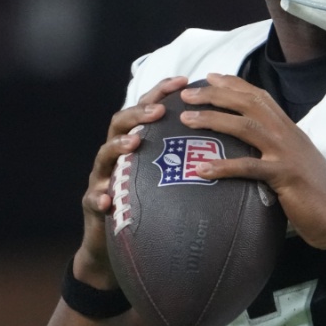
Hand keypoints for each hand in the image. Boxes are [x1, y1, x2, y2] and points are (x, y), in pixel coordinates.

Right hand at [75, 75, 189, 287]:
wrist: (116, 245)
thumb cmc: (151, 205)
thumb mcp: (170, 176)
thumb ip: (188, 156)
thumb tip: (232, 140)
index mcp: (137, 142)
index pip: (147, 108)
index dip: (163, 91)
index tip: (185, 80)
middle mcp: (116, 155)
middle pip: (120, 122)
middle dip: (138, 112)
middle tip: (159, 110)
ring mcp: (101, 178)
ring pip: (103, 155)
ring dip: (117, 146)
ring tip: (134, 142)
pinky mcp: (93, 205)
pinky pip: (93, 199)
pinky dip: (99, 196)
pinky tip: (107, 198)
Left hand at [180, 72, 325, 249]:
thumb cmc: (316, 191)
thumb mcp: (294, 159)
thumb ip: (275, 147)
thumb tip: (252, 146)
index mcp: (288, 129)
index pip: (259, 97)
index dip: (234, 84)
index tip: (210, 77)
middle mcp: (286, 134)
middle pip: (248, 104)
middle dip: (216, 95)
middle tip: (187, 94)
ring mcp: (285, 153)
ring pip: (246, 126)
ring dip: (213, 120)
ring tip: (186, 119)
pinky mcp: (284, 176)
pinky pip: (249, 168)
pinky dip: (224, 167)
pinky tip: (202, 169)